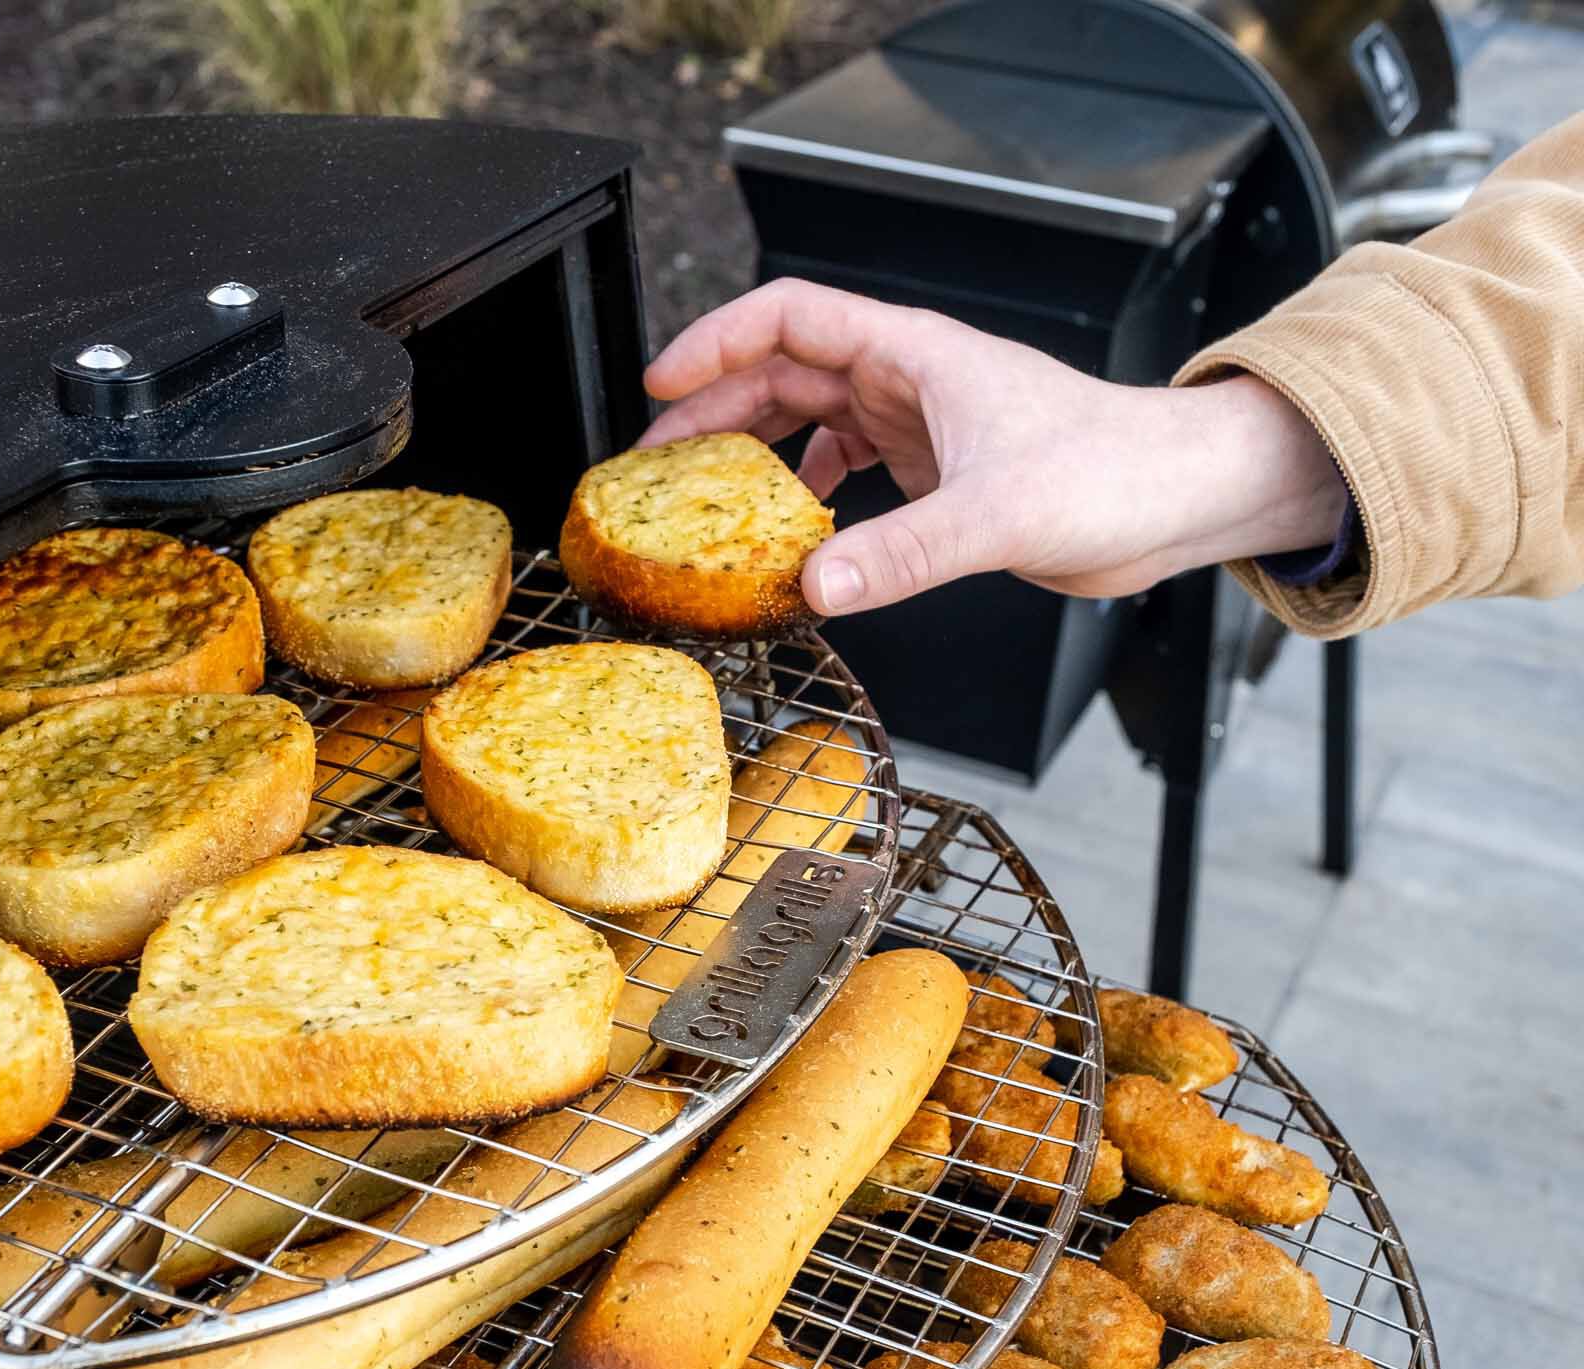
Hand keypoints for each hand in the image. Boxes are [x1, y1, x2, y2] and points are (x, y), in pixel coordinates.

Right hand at [640, 279, 1349, 616]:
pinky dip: (810, 500)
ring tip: (705, 501)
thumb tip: (816, 584)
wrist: (1178, 498)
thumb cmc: (1116, 468)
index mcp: (915, 356)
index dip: (715, 343)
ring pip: (811, 424)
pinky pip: (849, 474)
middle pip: (784, 373)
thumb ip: (903, 552)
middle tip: (655, 462)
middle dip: (713, 411)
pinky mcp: (939, 475)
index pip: (790, 319)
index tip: (661, 386)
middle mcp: (910, 382)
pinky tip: (793, 536)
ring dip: (755, 456)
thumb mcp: (997, 513)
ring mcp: (922, 426)